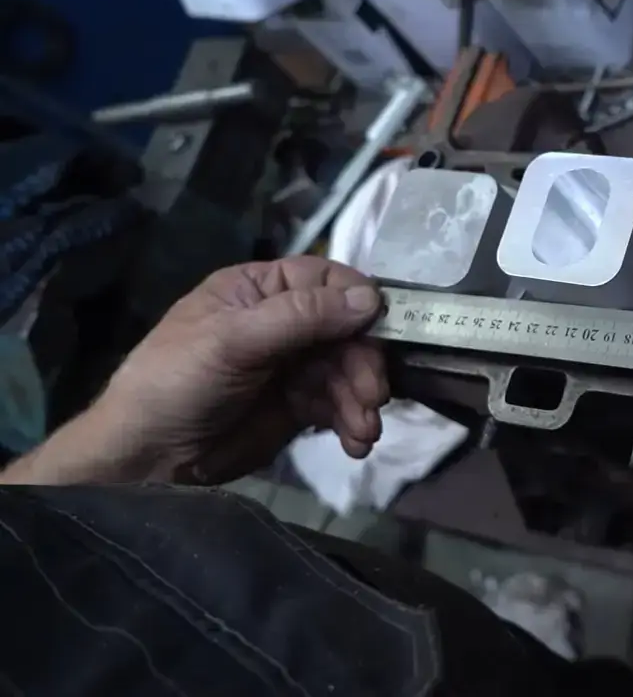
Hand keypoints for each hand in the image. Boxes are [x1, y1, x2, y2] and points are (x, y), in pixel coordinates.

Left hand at [9, 258, 389, 485]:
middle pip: (347, 330)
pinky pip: (339, 405)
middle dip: (364, 364)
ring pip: (348, 370)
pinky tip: (355, 443)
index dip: (359, 301)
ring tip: (364, 432)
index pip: (326, 280)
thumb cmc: (176, 382)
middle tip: (371, 397)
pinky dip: (352, 422)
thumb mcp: (233, 341)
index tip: (382, 330)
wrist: (146, 458)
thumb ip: (301, 317)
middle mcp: (283, 321)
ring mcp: (293, 365)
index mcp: (260, 290)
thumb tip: (372, 300)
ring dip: (362, 399)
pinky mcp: (297, 406)